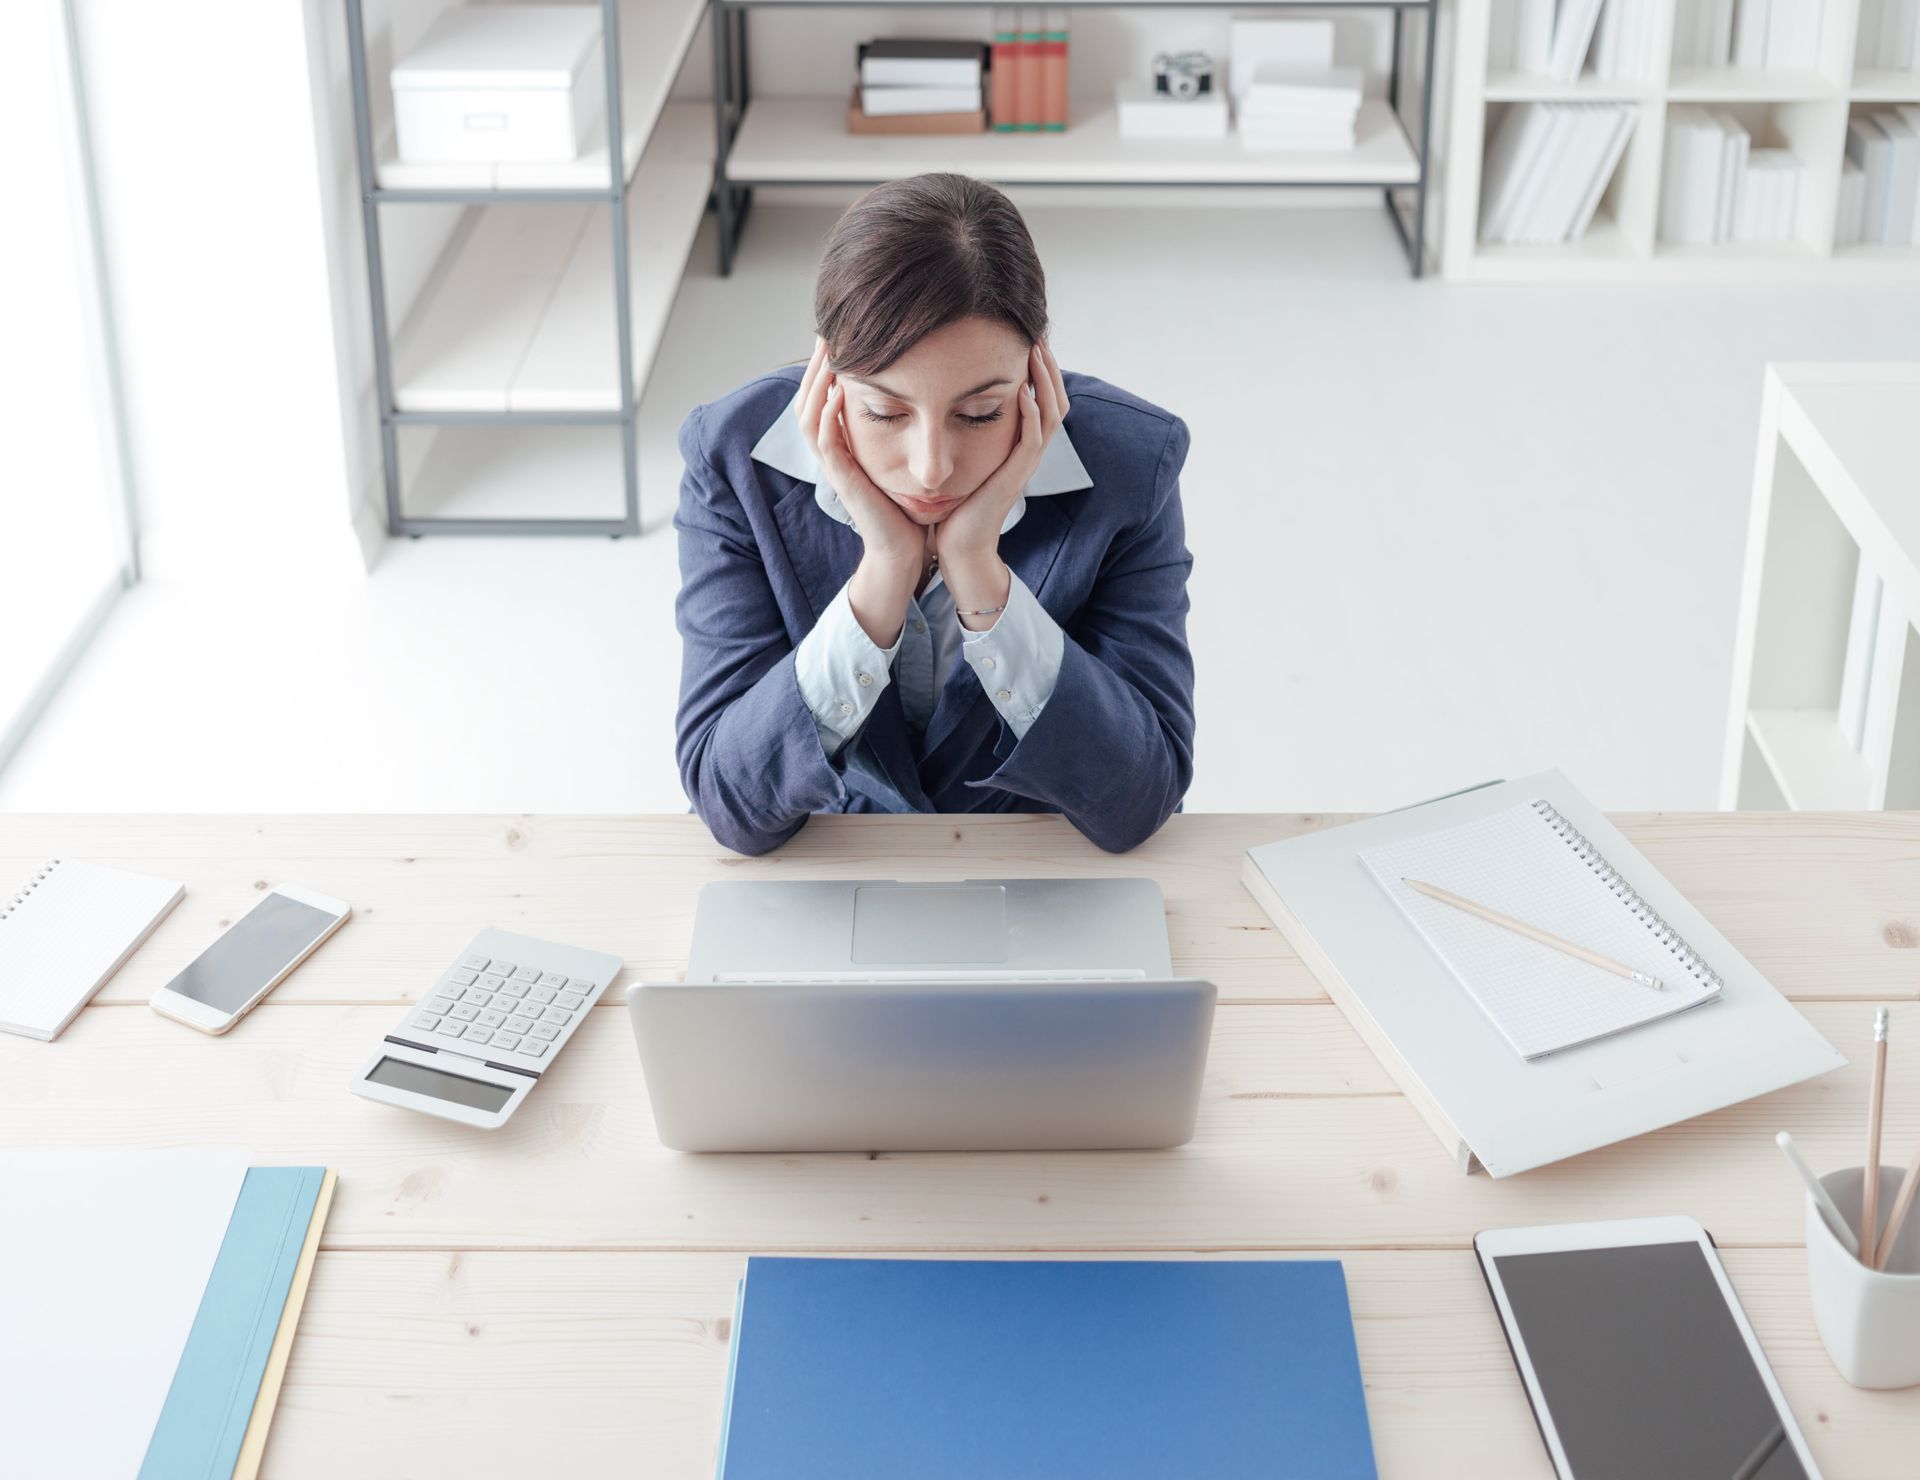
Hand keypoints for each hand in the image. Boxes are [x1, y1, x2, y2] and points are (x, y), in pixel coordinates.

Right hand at [796, 336, 923, 646]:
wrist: (906, 551)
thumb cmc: (908, 507)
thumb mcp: (901, 459)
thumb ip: (900, 428)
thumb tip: (917, 394)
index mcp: (845, 447)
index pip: (823, 397)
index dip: (825, 366)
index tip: (839, 334)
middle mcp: (834, 455)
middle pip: (807, 400)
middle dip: (814, 365)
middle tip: (824, 331)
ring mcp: (835, 468)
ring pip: (809, 416)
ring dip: (815, 382)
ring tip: (827, 352)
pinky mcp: (844, 481)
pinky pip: (825, 442)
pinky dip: (828, 414)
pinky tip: (837, 390)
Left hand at [934, 340, 1069, 627]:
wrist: (958, 547)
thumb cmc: (955, 504)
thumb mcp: (961, 456)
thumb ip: (962, 426)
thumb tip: (944, 394)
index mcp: (1017, 444)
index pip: (1041, 396)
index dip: (1039, 366)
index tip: (1025, 333)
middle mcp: (1027, 452)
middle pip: (1055, 398)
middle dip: (1048, 363)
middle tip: (1038, 329)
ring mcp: (1024, 465)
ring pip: (1050, 413)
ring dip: (1044, 380)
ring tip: (1035, 349)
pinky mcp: (1014, 478)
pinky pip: (1032, 440)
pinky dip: (1030, 413)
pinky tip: (1021, 389)